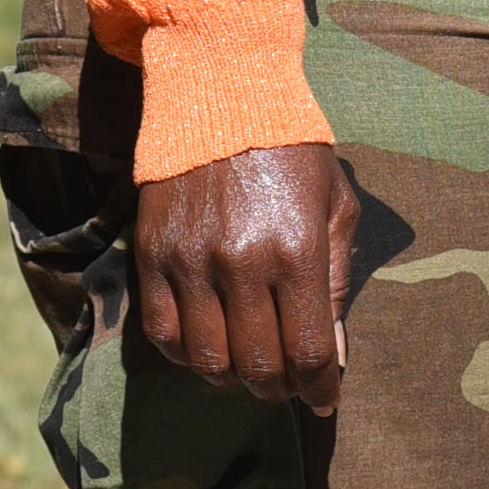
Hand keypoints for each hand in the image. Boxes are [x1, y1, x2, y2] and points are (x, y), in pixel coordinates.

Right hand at [133, 144, 355, 414]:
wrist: (220, 90)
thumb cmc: (292, 149)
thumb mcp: (335, 206)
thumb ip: (337, 283)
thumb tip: (334, 354)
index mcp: (295, 251)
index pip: (308, 351)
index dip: (320, 388)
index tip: (324, 399)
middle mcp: (240, 262)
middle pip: (257, 366)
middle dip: (279, 390)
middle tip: (288, 384)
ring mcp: (190, 260)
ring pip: (207, 360)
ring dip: (232, 379)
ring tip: (249, 369)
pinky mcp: (152, 254)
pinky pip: (163, 331)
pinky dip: (186, 356)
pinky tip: (208, 349)